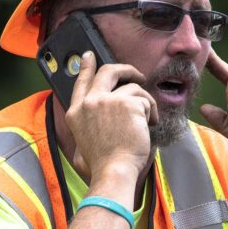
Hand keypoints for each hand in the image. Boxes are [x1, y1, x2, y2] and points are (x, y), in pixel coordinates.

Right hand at [66, 51, 158, 184]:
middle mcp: (89, 103)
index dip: (87, 67)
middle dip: (125, 69)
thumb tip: (89, 134)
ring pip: (133, 88)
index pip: (81, 82)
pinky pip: (145, 100)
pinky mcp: (127, 104)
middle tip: (137, 75)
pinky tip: (149, 127)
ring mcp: (107, 101)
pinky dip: (151, 113)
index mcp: (76, 113)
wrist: (113, 172)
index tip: (90, 56)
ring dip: (144, 103)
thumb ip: (85, 132)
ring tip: (147, 121)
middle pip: (108, 71)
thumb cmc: (101, 166)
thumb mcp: (81, 147)